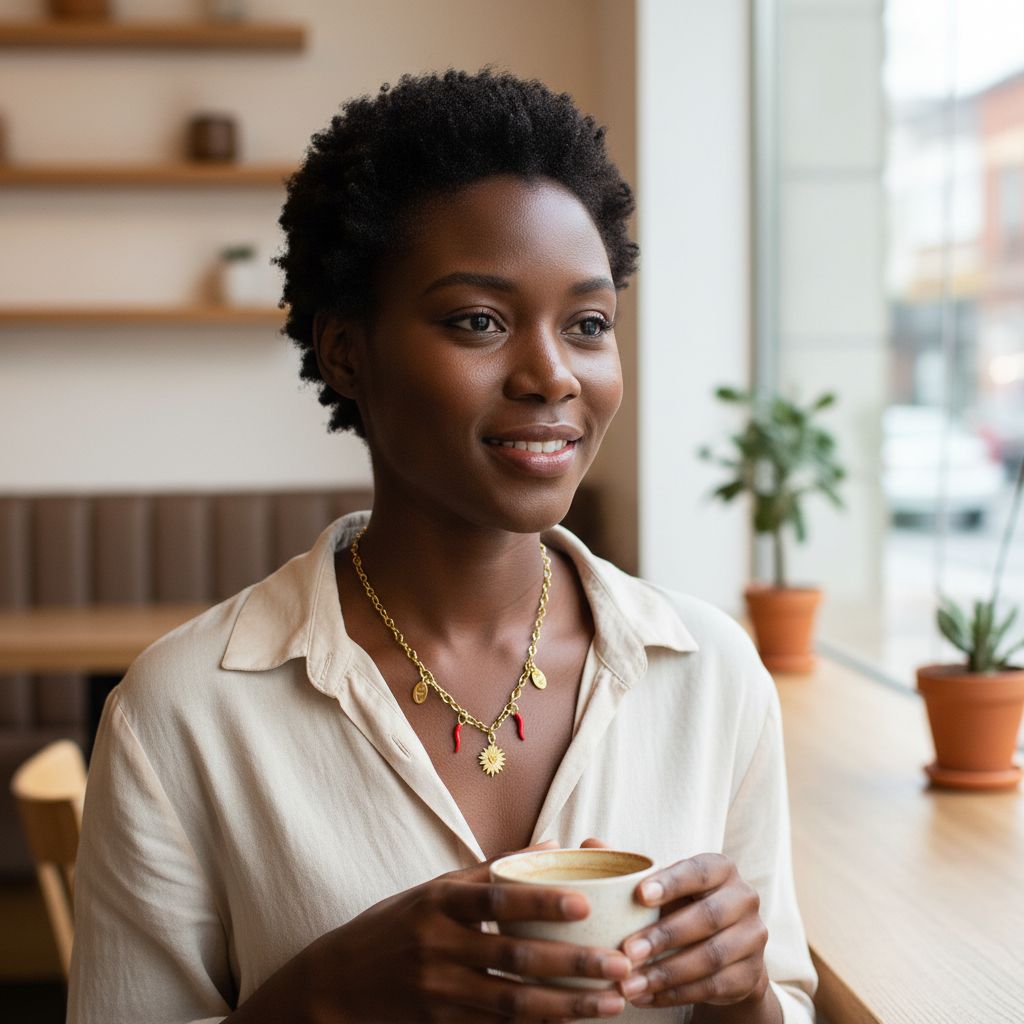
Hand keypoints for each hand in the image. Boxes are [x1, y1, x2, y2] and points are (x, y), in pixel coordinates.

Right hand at [301, 841, 631, 1022]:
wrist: (337, 984)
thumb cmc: (396, 925)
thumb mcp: (435, 888)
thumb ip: (493, 871)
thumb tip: (554, 846)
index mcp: (440, 902)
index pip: (496, 897)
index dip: (541, 900)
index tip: (584, 901)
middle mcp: (438, 946)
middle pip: (514, 956)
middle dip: (573, 963)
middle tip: (620, 964)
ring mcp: (439, 991)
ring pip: (513, 1003)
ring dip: (567, 1004)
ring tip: (611, 1002)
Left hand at [614, 852, 770, 1010]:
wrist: (725, 950)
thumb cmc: (680, 905)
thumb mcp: (661, 886)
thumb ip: (627, 867)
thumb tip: (589, 843)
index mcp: (721, 868)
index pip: (698, 871)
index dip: (671, 883)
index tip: (639, 895)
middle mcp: (744, 898)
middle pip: (707, 918)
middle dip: (664, 936)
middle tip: (627, 951)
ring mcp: (753, 938)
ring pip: (710, 957)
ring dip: (666, 973)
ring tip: (629, 983)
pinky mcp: (751, 974)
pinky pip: (713, 987)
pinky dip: (676, 994)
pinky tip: (646, 997)